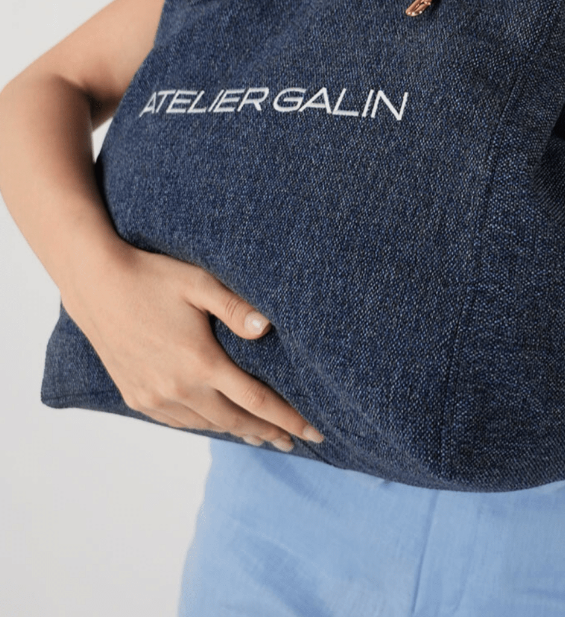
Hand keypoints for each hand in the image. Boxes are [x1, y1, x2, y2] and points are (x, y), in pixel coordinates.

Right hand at [63, 244, 323, 449]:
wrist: (97, 284)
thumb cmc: (154, 277)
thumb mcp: (201, 283)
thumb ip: (237, 308)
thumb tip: (269, 328)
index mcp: (201, 363)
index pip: (257, 402)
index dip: (289, 419)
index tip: (314, 433)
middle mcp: (178, 388)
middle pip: (236, 422)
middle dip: (269, 433)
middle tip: (294, 441)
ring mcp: (154, 397)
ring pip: (207, 425)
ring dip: (238, 432)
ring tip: (263, 435)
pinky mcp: (136, 397)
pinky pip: (179, 422)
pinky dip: (205, 425)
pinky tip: (218, 423)